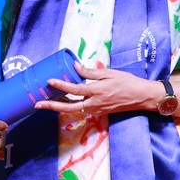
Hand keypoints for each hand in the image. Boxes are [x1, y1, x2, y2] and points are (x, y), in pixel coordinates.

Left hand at [33, 62, 155, 115]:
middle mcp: (94, 104)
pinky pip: (81, 110)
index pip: (74, 89)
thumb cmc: (127, 82)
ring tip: (45, 102)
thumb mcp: (110, 73)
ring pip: (73, 110)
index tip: (49, 81)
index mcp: (96, 91)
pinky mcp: (99, 112)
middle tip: (37, 104)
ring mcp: (96, 110)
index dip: (61, 85)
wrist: (142, 97)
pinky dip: (70, 106)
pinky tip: (63, 101)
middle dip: (52, 106)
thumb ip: (90, 72)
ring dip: (59, 106)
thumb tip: (75, 66)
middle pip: (68, 107)